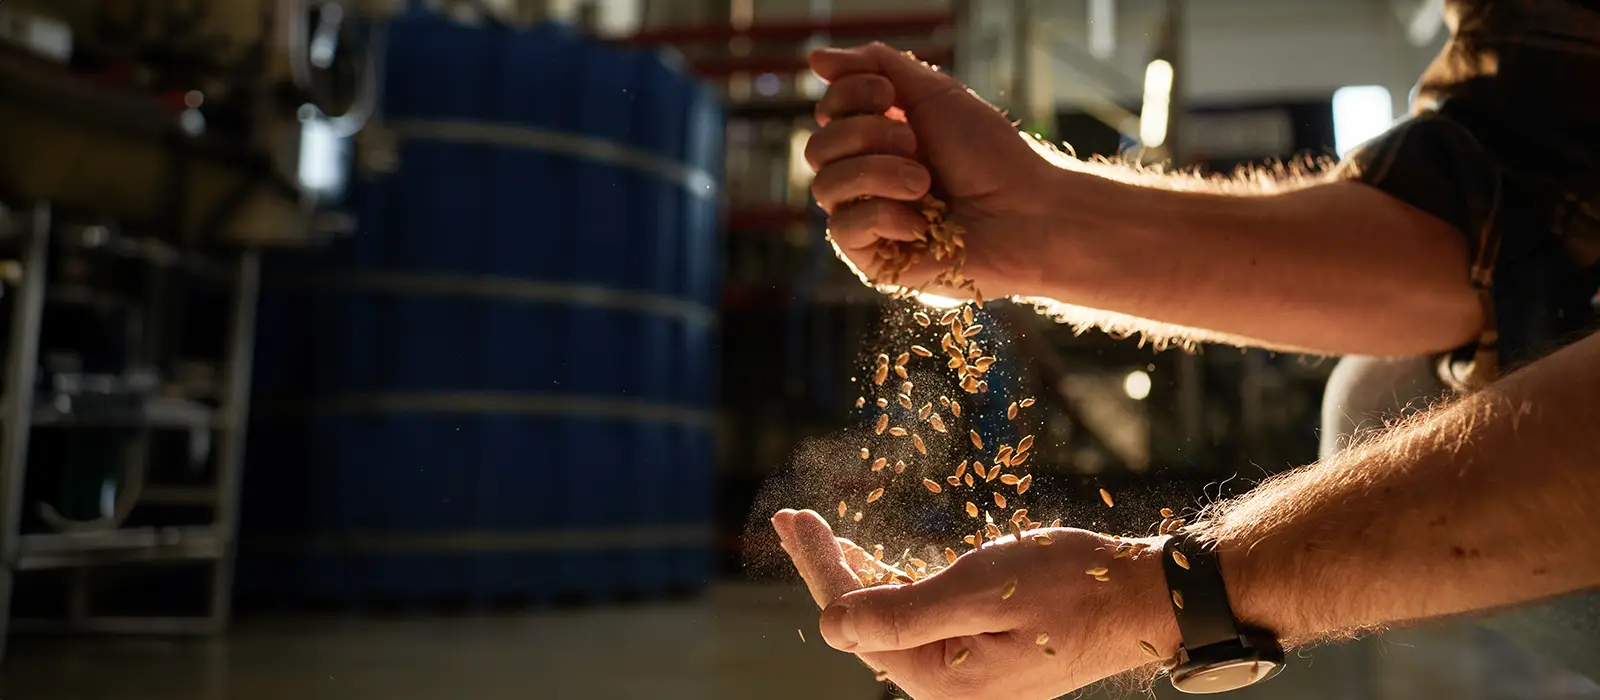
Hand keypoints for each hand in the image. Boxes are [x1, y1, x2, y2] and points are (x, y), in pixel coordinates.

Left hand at [772, 509, 1180, 699]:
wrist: (1144, 599)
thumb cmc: (1071, 588)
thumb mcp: (981, 590)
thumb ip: (903, 612)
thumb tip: (831, 625)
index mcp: (939, 676)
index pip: (855, 618)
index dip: (820, 566)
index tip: (793, 520)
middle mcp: (945, 683)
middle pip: (865, 620)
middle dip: (827, 567)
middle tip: (791, 520)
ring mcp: (964, 669)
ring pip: (889, 617)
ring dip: (856, 573)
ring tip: (819, 534)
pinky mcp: (981, 651)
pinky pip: (921, 618)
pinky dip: (893, 583)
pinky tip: (873, 561)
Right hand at [805, 43, 1067, 298]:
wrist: (1027, 214)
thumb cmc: (991, 157)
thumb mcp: (935, 96)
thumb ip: (878, 67)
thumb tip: (814, 57)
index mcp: (879, 139)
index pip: (828, 111)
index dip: (849, 95)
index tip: (889, 96)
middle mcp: (867, 179)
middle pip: (817, 148)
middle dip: (865, 135)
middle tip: (914, 143)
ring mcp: (868, 221)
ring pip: (825, 187)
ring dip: (878, 174)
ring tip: (924, 183)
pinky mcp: (873, 261)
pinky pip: (842, 229)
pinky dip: (882, 216)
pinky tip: (920, 224)